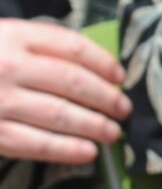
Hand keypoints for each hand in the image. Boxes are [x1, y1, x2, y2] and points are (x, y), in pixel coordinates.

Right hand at [0, 19, 129, 163]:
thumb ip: (33, 45)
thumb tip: (88, 66)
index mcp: (12, 36)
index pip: (72, 47)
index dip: (104, 63)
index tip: (120, 76)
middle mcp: (8, 66)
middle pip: (74, 82)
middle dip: (106, 98)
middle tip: (123, 109)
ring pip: (61, 115)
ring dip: (95, 126)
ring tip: (113, 133)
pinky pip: (36, 144)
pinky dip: (68, 150)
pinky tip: (87, 153)